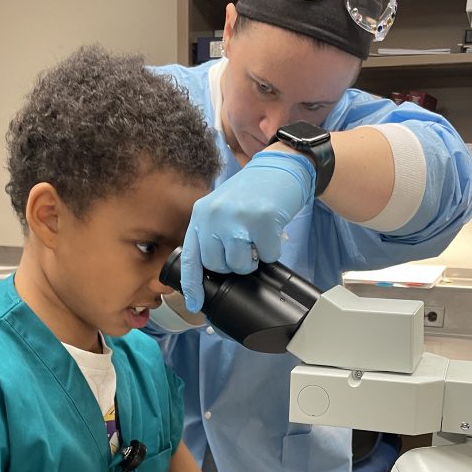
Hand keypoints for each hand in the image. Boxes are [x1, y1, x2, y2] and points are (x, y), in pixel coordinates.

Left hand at [180, 150, 315, 311]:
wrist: (280, 167)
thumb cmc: (251, 193)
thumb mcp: (221, 209)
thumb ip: (212, 235)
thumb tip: (212, 270)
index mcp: (201, 214)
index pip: (191, 257)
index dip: (192, 285)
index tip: (195, 304)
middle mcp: (215, 215)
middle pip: (218, 265)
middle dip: (234, 264)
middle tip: (245, 246)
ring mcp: (238, 218)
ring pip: (241, 265)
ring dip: (253, 260)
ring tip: (257, 239)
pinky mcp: (263, 220)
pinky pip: (267, 256)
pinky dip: (272, 250)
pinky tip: (271, 231)